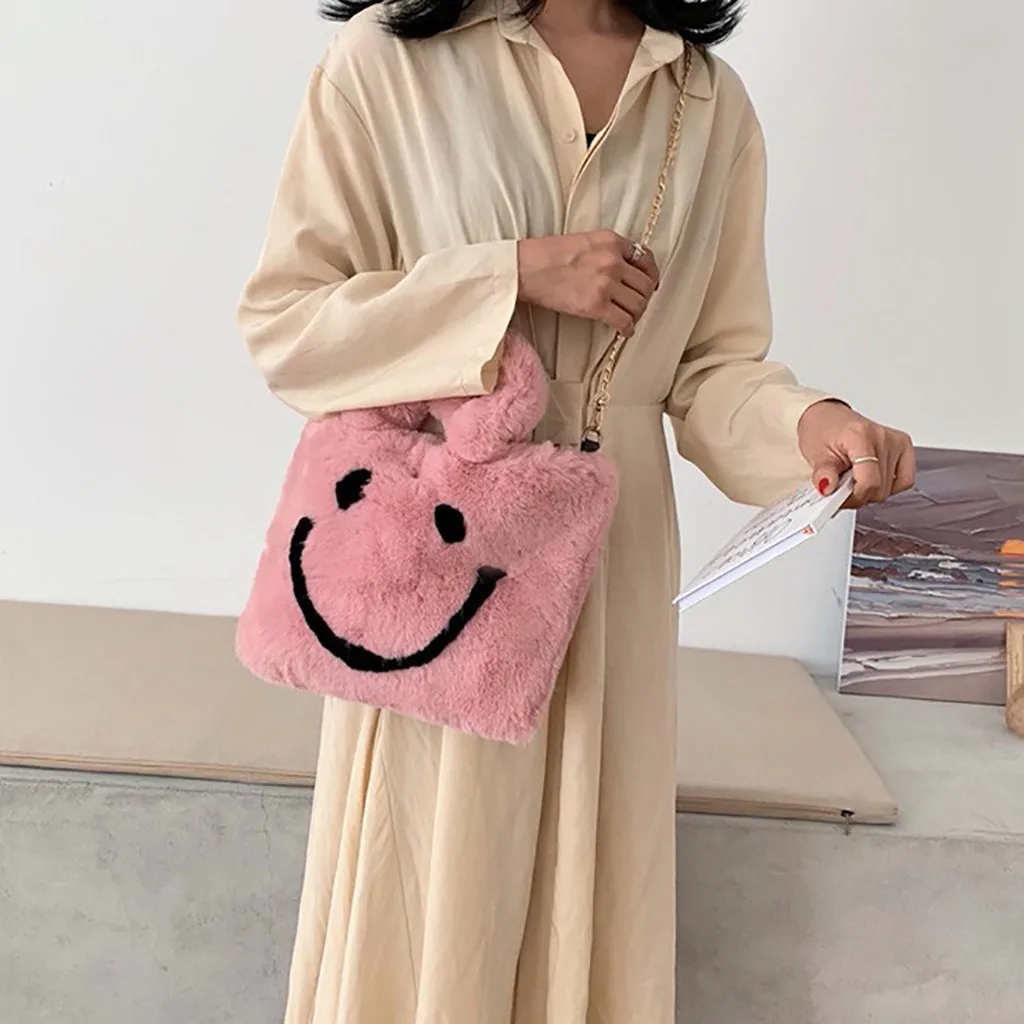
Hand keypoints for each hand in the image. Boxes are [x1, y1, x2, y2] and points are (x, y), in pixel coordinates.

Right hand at [517, 231, 659, 336]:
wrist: (525, 269)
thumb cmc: (544, 256)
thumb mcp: (582, 241)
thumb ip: (605, 251)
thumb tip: (619, 270)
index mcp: (610, 240)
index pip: (645, 258)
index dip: (650, 274)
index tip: (649, 283)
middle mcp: (613, 260)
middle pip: (645, 284)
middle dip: (643, 297)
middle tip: (636, 305)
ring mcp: (606, 283)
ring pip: (638, 304)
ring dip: (636, 314)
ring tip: (628, 318)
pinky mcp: (596, 305)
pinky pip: (624, 321)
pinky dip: (627, 328)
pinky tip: (623, 331)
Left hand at [797, 400, 914, 508]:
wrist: (827, 417)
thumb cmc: (822, 431)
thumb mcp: (815, 455)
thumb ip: (823, 474)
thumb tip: (828, 489)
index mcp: (860, 436)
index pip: (869, 481)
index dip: (854, 496)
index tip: (839, 496)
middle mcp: (883, 437)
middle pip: (880, 489)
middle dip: (859, 495)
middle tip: (843, 485)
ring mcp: (896, 441)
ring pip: (890, 488)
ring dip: (870, 490)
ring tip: (854, 477)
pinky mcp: (904, 446)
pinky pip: (905, 480)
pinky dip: (889, 486)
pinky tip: (872, 478)